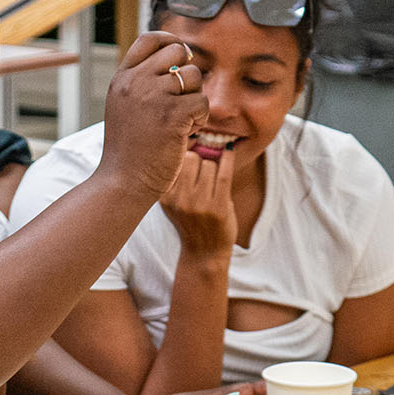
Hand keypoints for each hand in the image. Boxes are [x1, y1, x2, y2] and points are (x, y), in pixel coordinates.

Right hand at [95, 32, 210, 200]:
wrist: (123, 181)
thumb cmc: (128, 149)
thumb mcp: (124, 106)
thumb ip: (141, 82)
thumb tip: (176, 59)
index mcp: (122, 78)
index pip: (149, 39)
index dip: (170, 41)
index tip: (181, 57)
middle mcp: (135, 81)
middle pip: (177, 52)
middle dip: (187, 73)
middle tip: (184, 98)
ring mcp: (153, 96)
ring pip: (194, 77)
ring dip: (195, 98)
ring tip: (182, 120)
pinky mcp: (173, 114)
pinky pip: (202, 102)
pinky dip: (200, 119)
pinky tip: (186, 132)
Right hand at [159, 144, 236, 260]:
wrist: (204, 253)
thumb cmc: (190, 223)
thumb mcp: (173, 202)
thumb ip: (177, 178)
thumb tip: (190, 141)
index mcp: (164, 196)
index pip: (173, 161)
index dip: (182, 152)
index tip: (189, 147)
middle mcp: (179, 200)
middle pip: (191, 159)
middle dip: (199, 159)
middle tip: (203, 168)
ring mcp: (199, 204)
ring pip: (209, 164)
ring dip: (213, 166)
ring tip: (212, 178)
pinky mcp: (219, 207)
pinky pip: (225, 172)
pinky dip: (229, 158)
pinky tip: (230, 151)